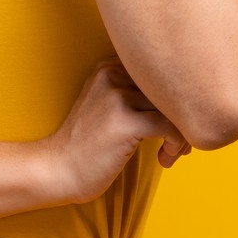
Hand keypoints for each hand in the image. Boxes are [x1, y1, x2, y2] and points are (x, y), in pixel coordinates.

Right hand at [41, 59, 192, 204]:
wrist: (56, 170)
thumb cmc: (86, 145)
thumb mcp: (104, 104)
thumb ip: (132, 91)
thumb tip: (182, 95)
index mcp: (108, 67)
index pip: (161, 70)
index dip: (174, 97)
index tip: (173, 122)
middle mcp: (112, 75)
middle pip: (171, 87)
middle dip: (182, 115)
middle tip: (179, 140)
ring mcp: (118, 97)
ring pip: (174, 107)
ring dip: (182, 133)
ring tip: (173, 151)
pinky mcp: (125, 122)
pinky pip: (171, 127)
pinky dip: (176, 145)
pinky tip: (165, 159)